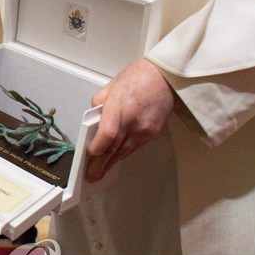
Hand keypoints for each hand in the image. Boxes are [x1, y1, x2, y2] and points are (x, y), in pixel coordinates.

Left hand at [85, 59, 176, 182]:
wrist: (165, 78)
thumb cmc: (137, 78)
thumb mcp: (111, 86)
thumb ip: (99, 104)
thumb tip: (93, 121)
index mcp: (119, 105)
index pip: (108, 133)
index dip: (98, 147)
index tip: (89, 154)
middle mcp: (132, 121)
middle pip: (114, 148)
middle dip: (101, 165)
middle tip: (91, 176)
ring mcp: (144, 129)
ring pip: (124, 152)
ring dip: (111, 164)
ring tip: (99, 173)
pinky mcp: (152, 134)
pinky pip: (133, 148)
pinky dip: (122, 155)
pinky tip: (114, 160)